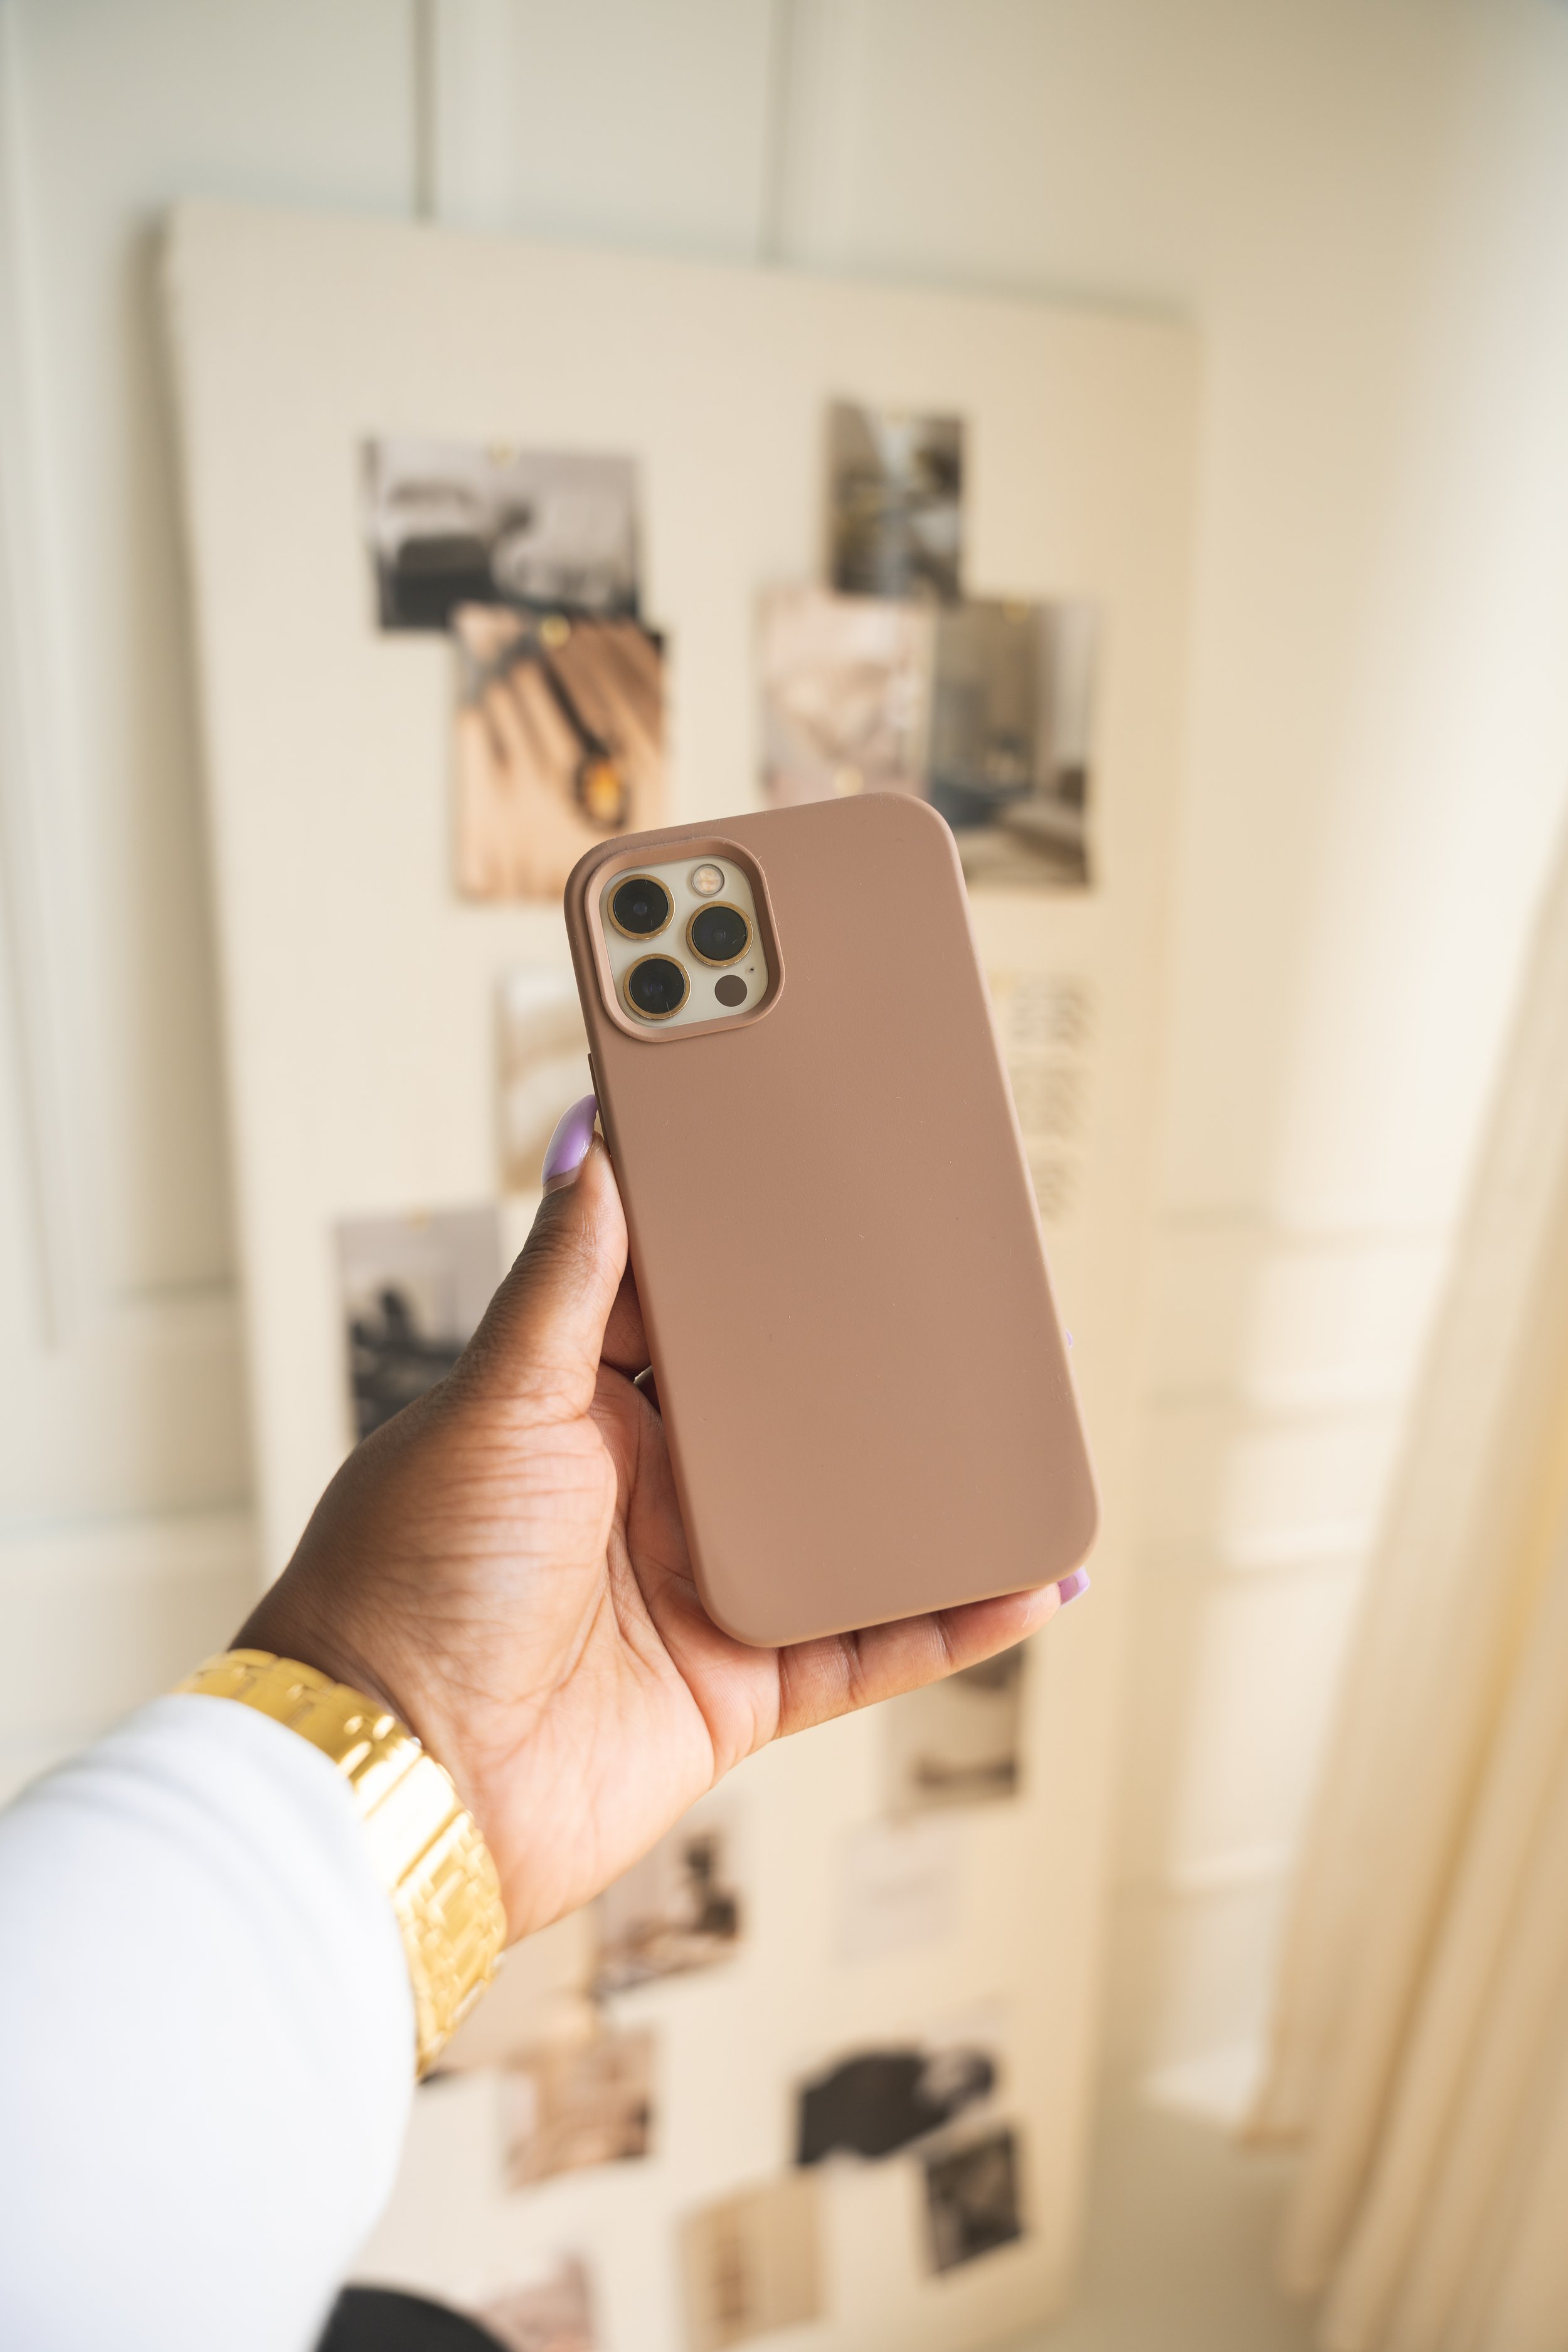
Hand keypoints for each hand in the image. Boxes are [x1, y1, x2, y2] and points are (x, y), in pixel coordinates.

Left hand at [239, 1100, 1080, 1939]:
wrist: (395, 1783)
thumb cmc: (408, 1581)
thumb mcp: (492, 1405)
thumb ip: (563, 1280)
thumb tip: (590, 1137)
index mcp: (584, 1409)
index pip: (701, 1314)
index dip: (773, 1260)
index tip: (850, 1195)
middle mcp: (651, 1494)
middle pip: (797, 1416)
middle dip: (885, 1364)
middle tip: (980, 1296)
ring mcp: (702, 1591)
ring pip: (854, 1525)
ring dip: (941, 1483)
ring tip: (1034, 1419)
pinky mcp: (743, 1688)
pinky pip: (874, 1648)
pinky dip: (956, 1618)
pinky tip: (1032, 1579)